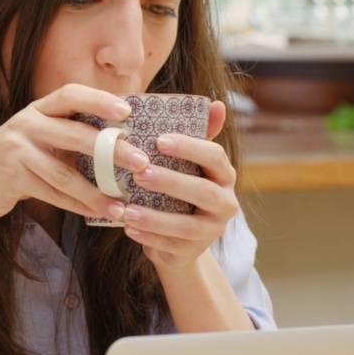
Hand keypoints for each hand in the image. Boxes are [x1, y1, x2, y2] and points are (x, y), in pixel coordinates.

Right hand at [0, 84, 149, 224]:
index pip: (70, 94)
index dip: (98, 100)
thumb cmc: (18, 159)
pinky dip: (77, 205)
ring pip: (65, 173)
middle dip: (111, 150)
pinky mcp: (12, 176)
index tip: (126, 111)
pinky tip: (97, 213)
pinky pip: (52, 193)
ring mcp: (16, 149)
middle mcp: (26, 123)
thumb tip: (121, 143)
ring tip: (121, 204)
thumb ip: (69, 135)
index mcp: (37, 109)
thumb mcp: (39, 137)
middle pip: (76, 134)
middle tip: (140, 162)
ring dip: (97, 192)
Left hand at [116, 100, 238, 268]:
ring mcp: (213, 230)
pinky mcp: (195, 251)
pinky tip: (128, 228)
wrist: (179, 236)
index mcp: (224, 174)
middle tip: (140, 173)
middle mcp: (225, 202)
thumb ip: (197, 134)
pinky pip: (173, 246)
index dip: (190, 148)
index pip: (215, 156)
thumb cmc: (179, 189)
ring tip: (128, 210)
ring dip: (156, 217)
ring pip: (188, 226)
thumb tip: (216, 103)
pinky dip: (149, 237)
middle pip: (203, 192)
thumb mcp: (188, 163)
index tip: (159, 140)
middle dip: (171, 182)